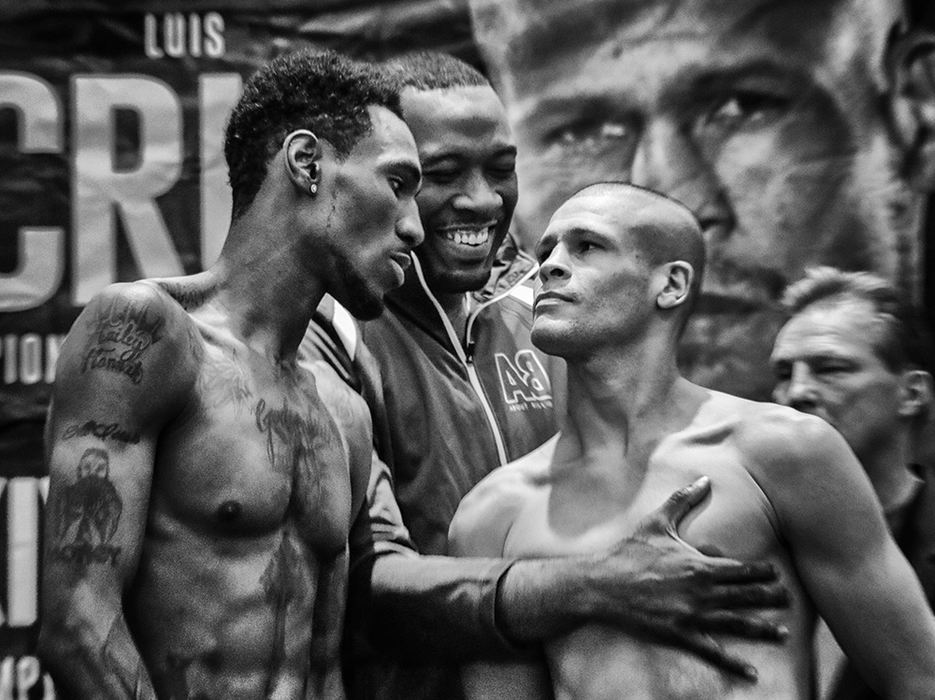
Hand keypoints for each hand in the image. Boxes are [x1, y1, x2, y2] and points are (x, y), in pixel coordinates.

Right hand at [577, 476, 788, 681]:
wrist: (602, 583)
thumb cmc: (630, 552)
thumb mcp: (657, 522)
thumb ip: (683, 500)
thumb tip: (703, 478)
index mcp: (700, 565)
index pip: (742, 569)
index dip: (763, 572)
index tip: (777, 574)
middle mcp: (702, 592)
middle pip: (747, 596)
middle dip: (772, 598)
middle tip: (790, 600)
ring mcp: (693, 615)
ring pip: (738, 624)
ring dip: (764, 629)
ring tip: (784, 633)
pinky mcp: (680, 634)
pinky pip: (712, 651)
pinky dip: (734, 664)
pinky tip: (751, 673)